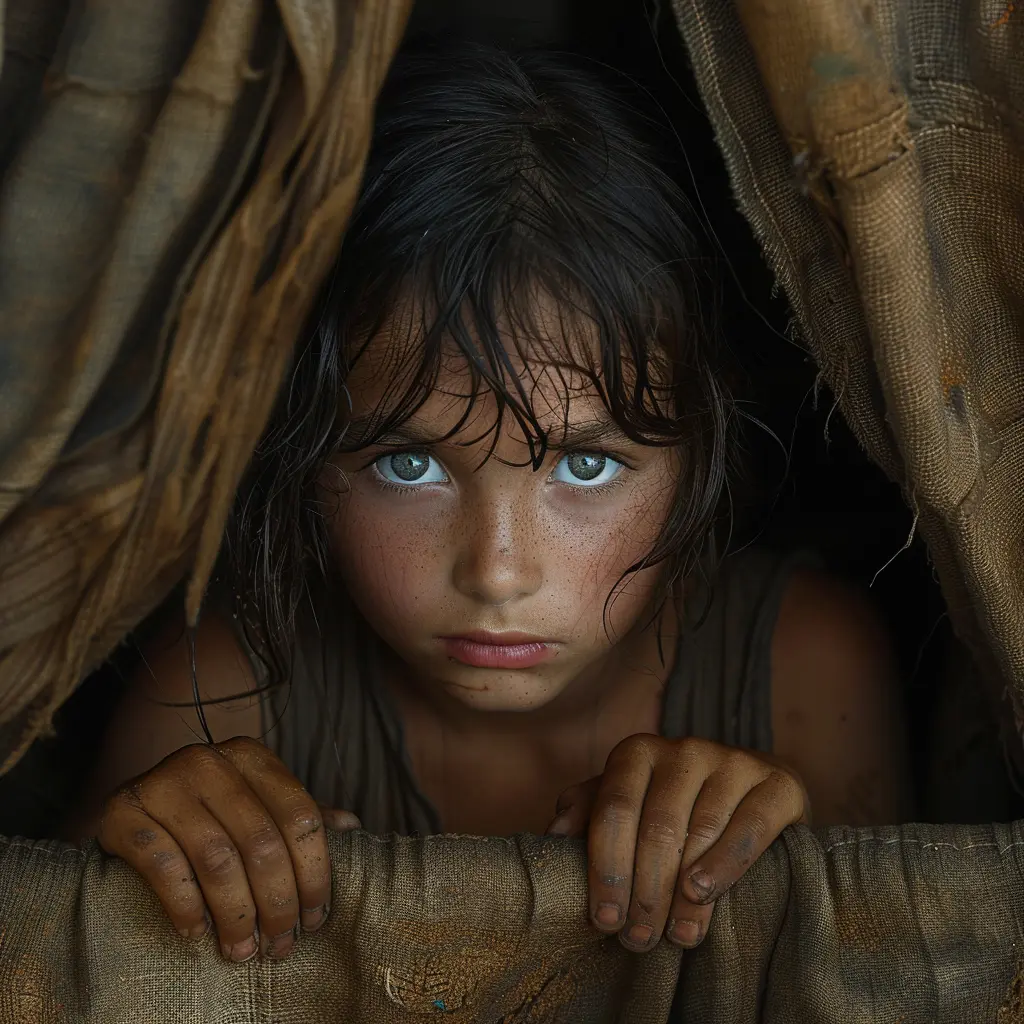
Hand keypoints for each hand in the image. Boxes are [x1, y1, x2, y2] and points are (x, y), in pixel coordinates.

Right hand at [97, 736, 359, 961]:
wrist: (129, 804)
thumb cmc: (207, 811)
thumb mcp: (253, 803)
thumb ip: (296, 815)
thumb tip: (351, 826)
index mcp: (251, 755)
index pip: (300, 816)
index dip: (314, 873)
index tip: (315, 919)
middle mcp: (209, 761)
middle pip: (262, 842)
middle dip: (277, 903)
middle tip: (279, 946)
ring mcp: (163, 782)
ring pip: (217, 859)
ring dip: (235, 914)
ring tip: (241, 950)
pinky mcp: (123, 812)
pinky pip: (164, 867)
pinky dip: (186, 906)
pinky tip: (197, 933)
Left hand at [545, 734, 807, 951]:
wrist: (756, 787)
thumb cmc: (677, 805)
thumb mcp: (629, 801)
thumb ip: (589, 811)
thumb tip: (553, 836)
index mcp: (638, 752)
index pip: (614, 809)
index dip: (605, 867)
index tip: (603, 918)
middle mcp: (684, 750)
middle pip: (656, 827)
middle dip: (644, 891)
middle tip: (638, 938)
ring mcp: (732, 761)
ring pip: (701, 831)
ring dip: (683, 893)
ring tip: (673, 936)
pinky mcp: (777, 782)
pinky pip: (749, 827)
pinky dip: (725, 865)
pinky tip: (704, 894)